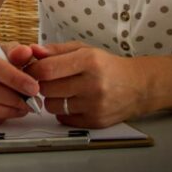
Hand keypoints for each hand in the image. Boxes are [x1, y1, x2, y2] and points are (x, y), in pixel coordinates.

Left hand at [26, 42, 148, 127]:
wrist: (139, 86)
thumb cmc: (108, 66)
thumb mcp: (84, 49)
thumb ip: (56, 50)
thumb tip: (32, 51)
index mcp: (89, 61)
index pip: (47, 69)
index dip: (33, 69)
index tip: (31, 68)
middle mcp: (92, 84)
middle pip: (47, 89)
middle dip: (41, 84)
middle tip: (48, 80)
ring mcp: (95, 105)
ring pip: (52, 106)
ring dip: (52, 98)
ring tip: (63, 91)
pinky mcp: (96, 121)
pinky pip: (64, 118)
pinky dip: (63, 111)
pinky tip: (73, 102)